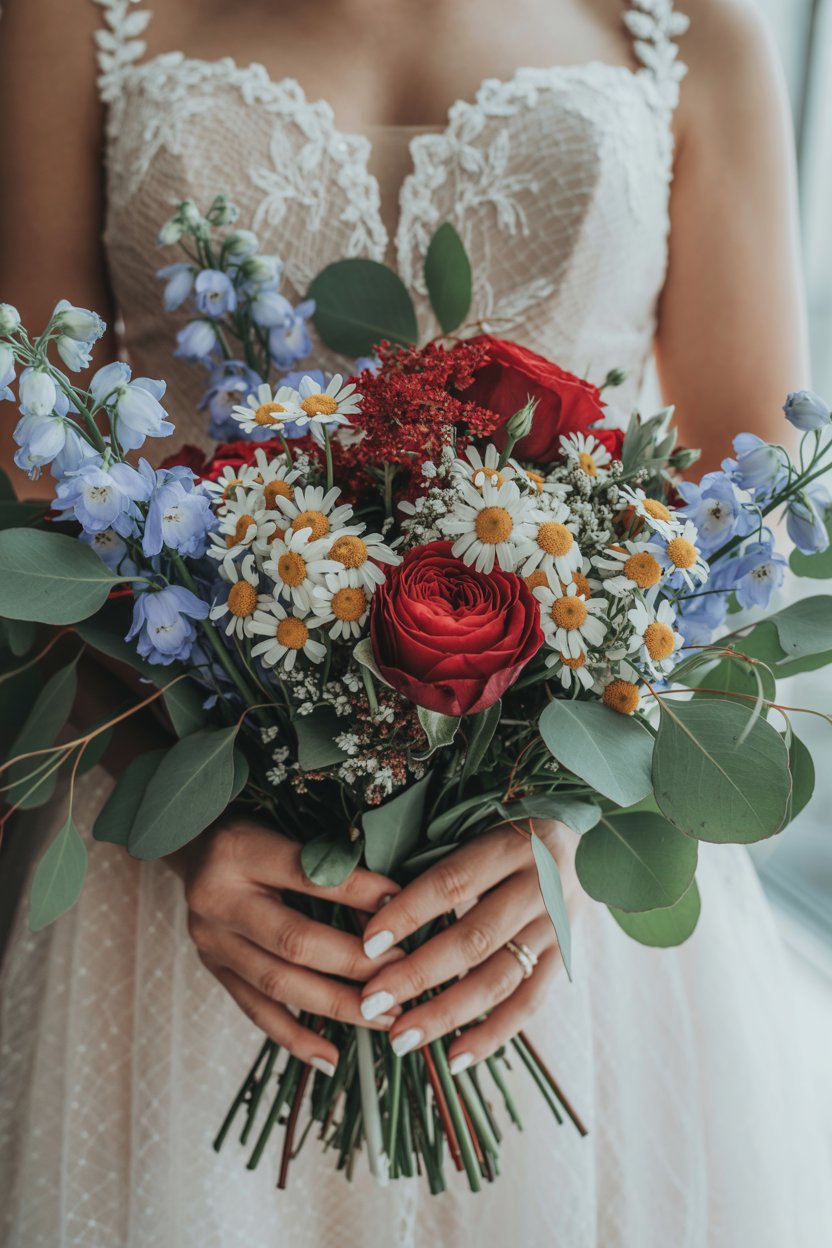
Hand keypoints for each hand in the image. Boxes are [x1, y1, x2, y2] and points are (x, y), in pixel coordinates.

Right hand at [179, 818, 403, 1073]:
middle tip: (404, 975)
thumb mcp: (285, 825)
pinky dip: (295, 1038)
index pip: (308, 875)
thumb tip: (394, 900)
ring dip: (337, 1005)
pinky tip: (332, 1059)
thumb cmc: (254, 829)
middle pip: (294, 940)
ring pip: (278, 984)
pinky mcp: (213, 970)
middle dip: (354, 963)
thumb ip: (328, 859)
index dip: (358, 892)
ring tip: (385, 1018)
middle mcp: (217, 901)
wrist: (190, 842)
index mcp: (239, 852)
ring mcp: (211, 942)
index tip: (404, 905)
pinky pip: (256, 1012)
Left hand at [358, 821, 579, 1071]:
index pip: (454, 881)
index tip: (368, 943)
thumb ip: (436, 860)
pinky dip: (492, 1034)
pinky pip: (530, 1003)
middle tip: (372, 1002)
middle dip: (418, 974)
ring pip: (501, 978)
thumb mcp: (481, 825)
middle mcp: (541, 885)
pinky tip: (454, 1058)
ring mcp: (557, 926)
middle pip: (475, 937)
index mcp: (513, 843)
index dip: (409, 912)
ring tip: (402, 1038)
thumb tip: (368, 907)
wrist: (584, 838)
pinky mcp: (566, 956)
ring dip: (448, 1013)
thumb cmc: (509, 829)